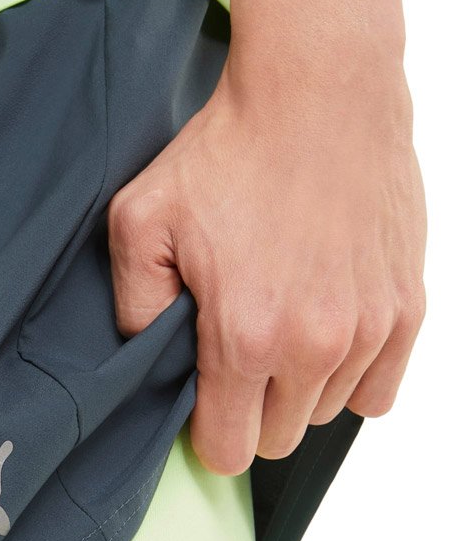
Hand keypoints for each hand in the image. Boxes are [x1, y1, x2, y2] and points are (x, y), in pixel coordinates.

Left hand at [105, 62, 426, 477]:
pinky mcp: (406, 308)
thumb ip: (133, 308)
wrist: (317, 91)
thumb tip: (147, 360)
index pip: (229, 449)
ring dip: (297, 388)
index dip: (208, 436)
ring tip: (278, 325)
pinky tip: (323, 335)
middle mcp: (314, 346)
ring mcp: (369, 330)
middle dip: (249, 411)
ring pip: (322, 412)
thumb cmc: (227, 154)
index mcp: (244, 337)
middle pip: (276, 438)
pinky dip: (349, 376)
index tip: (202, 406)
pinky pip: (377, 391)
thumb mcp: (140, 224)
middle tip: (234, 357)